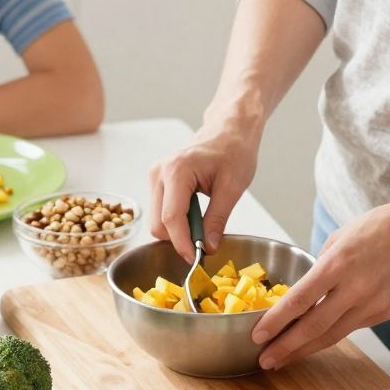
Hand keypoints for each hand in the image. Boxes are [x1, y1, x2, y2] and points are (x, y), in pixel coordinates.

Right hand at [147, 116, 262, 259]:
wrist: (229, 130)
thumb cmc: (234, 150)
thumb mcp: (232, 187)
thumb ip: (218, 219)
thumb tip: (208, 248)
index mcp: (177, 171)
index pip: (171, 218)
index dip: (182, 244)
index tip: (196, 260)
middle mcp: (159, 173)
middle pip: (158, 223)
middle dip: (180, 240)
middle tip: (206, 244)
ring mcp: (156, 177)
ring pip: (157, 220)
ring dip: (178, 231)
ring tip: (205, 225)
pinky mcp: (158, 182)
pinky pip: (161, 211)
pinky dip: (177, 222)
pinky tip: (196, 216)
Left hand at [252, 197, 389, 369]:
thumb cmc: (380, 227)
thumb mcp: (340, 237)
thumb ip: (320, 266)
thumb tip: (303, 290)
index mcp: (339, 264)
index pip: (300, 301)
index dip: (276, 322)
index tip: (258, 335)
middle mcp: (356, 288)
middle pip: (314, 327)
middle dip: (286, 347)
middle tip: (265, 360)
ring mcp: (373, 304)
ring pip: (332, 335)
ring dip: (304, 350)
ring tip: (283, 359)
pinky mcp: (385, 313)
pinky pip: (351, 327)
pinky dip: (329, 336)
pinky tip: (313, 342)